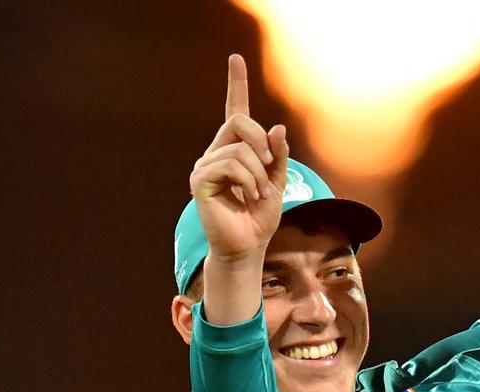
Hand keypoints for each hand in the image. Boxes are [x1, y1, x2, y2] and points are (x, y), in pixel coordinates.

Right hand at [189, 54, 289, 266]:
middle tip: (269, 168)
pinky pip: (230, 165)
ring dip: (259, 174)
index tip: (236, 58)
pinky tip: (248, 197)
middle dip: (263, 144)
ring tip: (257, 194)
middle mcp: (216, 153)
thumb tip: (278, 128)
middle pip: (241, 123)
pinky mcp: (200, 180)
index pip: (235, 112)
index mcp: (235, 150)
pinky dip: (248, 181)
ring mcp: (205, 166)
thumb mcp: (278, 183)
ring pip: (240, 149)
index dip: (236, 84)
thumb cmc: (260, 218)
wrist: (248, 246)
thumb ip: (278, 156)